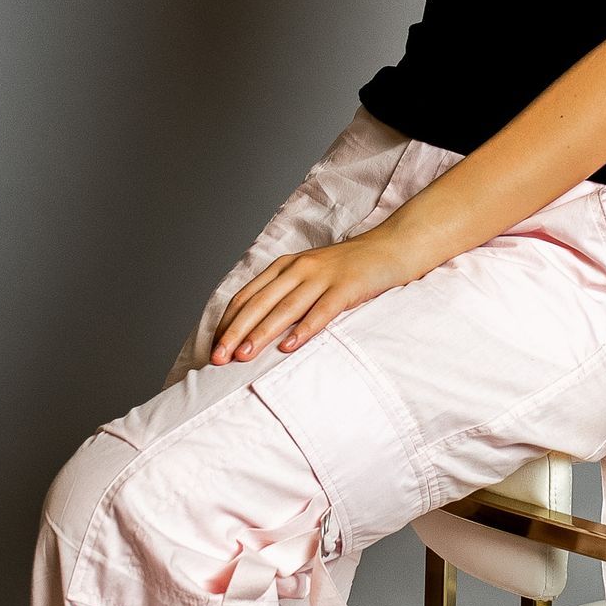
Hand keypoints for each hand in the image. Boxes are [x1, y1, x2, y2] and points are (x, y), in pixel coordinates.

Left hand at [208, 224, 419, 366]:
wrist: (392, 247)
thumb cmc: (349, 268)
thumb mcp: (311, 275)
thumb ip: (287, 294)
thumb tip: (259, 329)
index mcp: (285, 266)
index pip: (247, 296)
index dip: (228, 323)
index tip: (214, 348)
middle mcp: (299, 268)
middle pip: (259, 304)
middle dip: (235, 332)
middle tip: (218, 358)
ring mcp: (323, 276)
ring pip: (285, 308)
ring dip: (261, 333)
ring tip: (243, 355)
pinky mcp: (347, 287)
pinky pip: (321, 311)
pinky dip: (304, 330)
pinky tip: (289, 347)